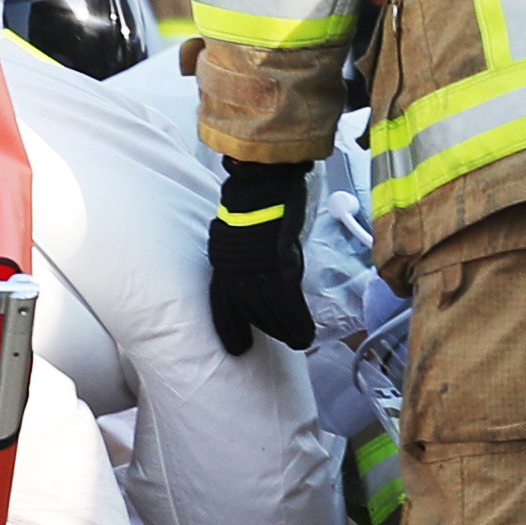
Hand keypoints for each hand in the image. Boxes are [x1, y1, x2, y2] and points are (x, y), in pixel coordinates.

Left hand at [210, 162, 315, 354]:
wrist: (263, 177)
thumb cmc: (253, 195)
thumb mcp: (238, 229)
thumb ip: (244, 253)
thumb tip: (259, 267)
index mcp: (222, 259)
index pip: (221, 302)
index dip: (229, 327)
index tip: (236, 347)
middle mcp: (234, 268)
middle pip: (247, 309)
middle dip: (264, 328)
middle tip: (279, 340)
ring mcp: (256, 268)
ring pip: (268, 310)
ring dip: (283, 329)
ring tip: (296, 340)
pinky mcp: (278, 265)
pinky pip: (287, 302)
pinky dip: (296, 321)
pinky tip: (304, 334)